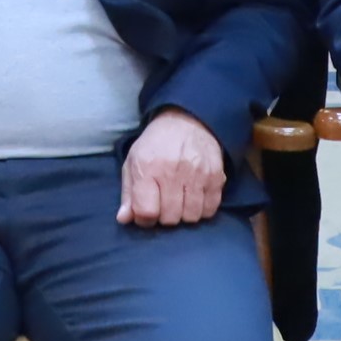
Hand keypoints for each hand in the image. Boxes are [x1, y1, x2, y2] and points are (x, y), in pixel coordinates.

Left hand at [118, 109, 226, 226]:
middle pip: (170, 218)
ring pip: (191, 217)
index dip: (145, 218)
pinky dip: (202, 210)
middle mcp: (173, 171)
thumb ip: (128, 193)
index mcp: (148, 168)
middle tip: (164, 205)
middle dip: (164, 217)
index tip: (147, 212)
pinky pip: (210, 209)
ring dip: (184, 215)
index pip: (147, 211)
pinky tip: (195, 199)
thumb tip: (124, 219)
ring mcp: (197, 174)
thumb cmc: (155, 146)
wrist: (186, 121)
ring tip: (180, 202)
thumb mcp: (133, 162)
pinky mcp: (216, 176)